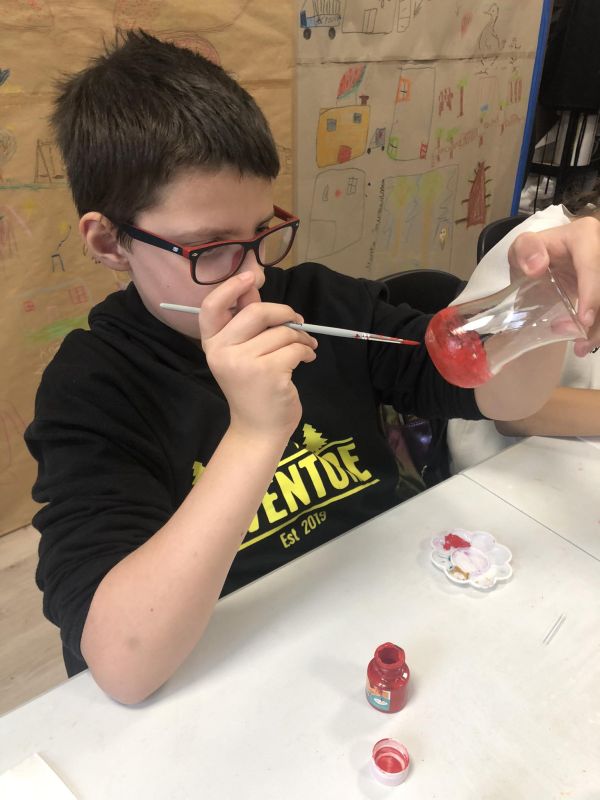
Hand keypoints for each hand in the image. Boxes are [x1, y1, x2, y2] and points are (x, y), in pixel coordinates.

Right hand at [198, 272, 317, 436]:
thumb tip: (252, 284)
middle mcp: (222, 352)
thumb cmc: (253, 388)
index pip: (210, 307)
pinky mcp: (268, 374)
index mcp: (212, 344)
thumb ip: (247, 322)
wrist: (258, 429)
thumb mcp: (242, 354)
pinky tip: (305, 360)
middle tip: (298, 321)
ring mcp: (244, 364)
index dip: (230, 287)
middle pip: (256, 313)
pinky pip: (294, 349)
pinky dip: (306, 352)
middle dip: (284, 313)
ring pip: (281, 333)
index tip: (252, 277)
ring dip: (301, 338)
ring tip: (305, 349)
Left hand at [507, 216, 599, 355]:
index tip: (584, 319)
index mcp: (584, 236)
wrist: (543, 262)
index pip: (592, 265)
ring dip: (599, 328)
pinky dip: (597, 328)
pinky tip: (585, 343)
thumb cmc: (534, 253)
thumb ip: (525, 249)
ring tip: (582, 348)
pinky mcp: (599, 288)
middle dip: (597, 318)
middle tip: (579, 342)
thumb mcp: (522, 247)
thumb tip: (537, 267)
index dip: (592, 293)